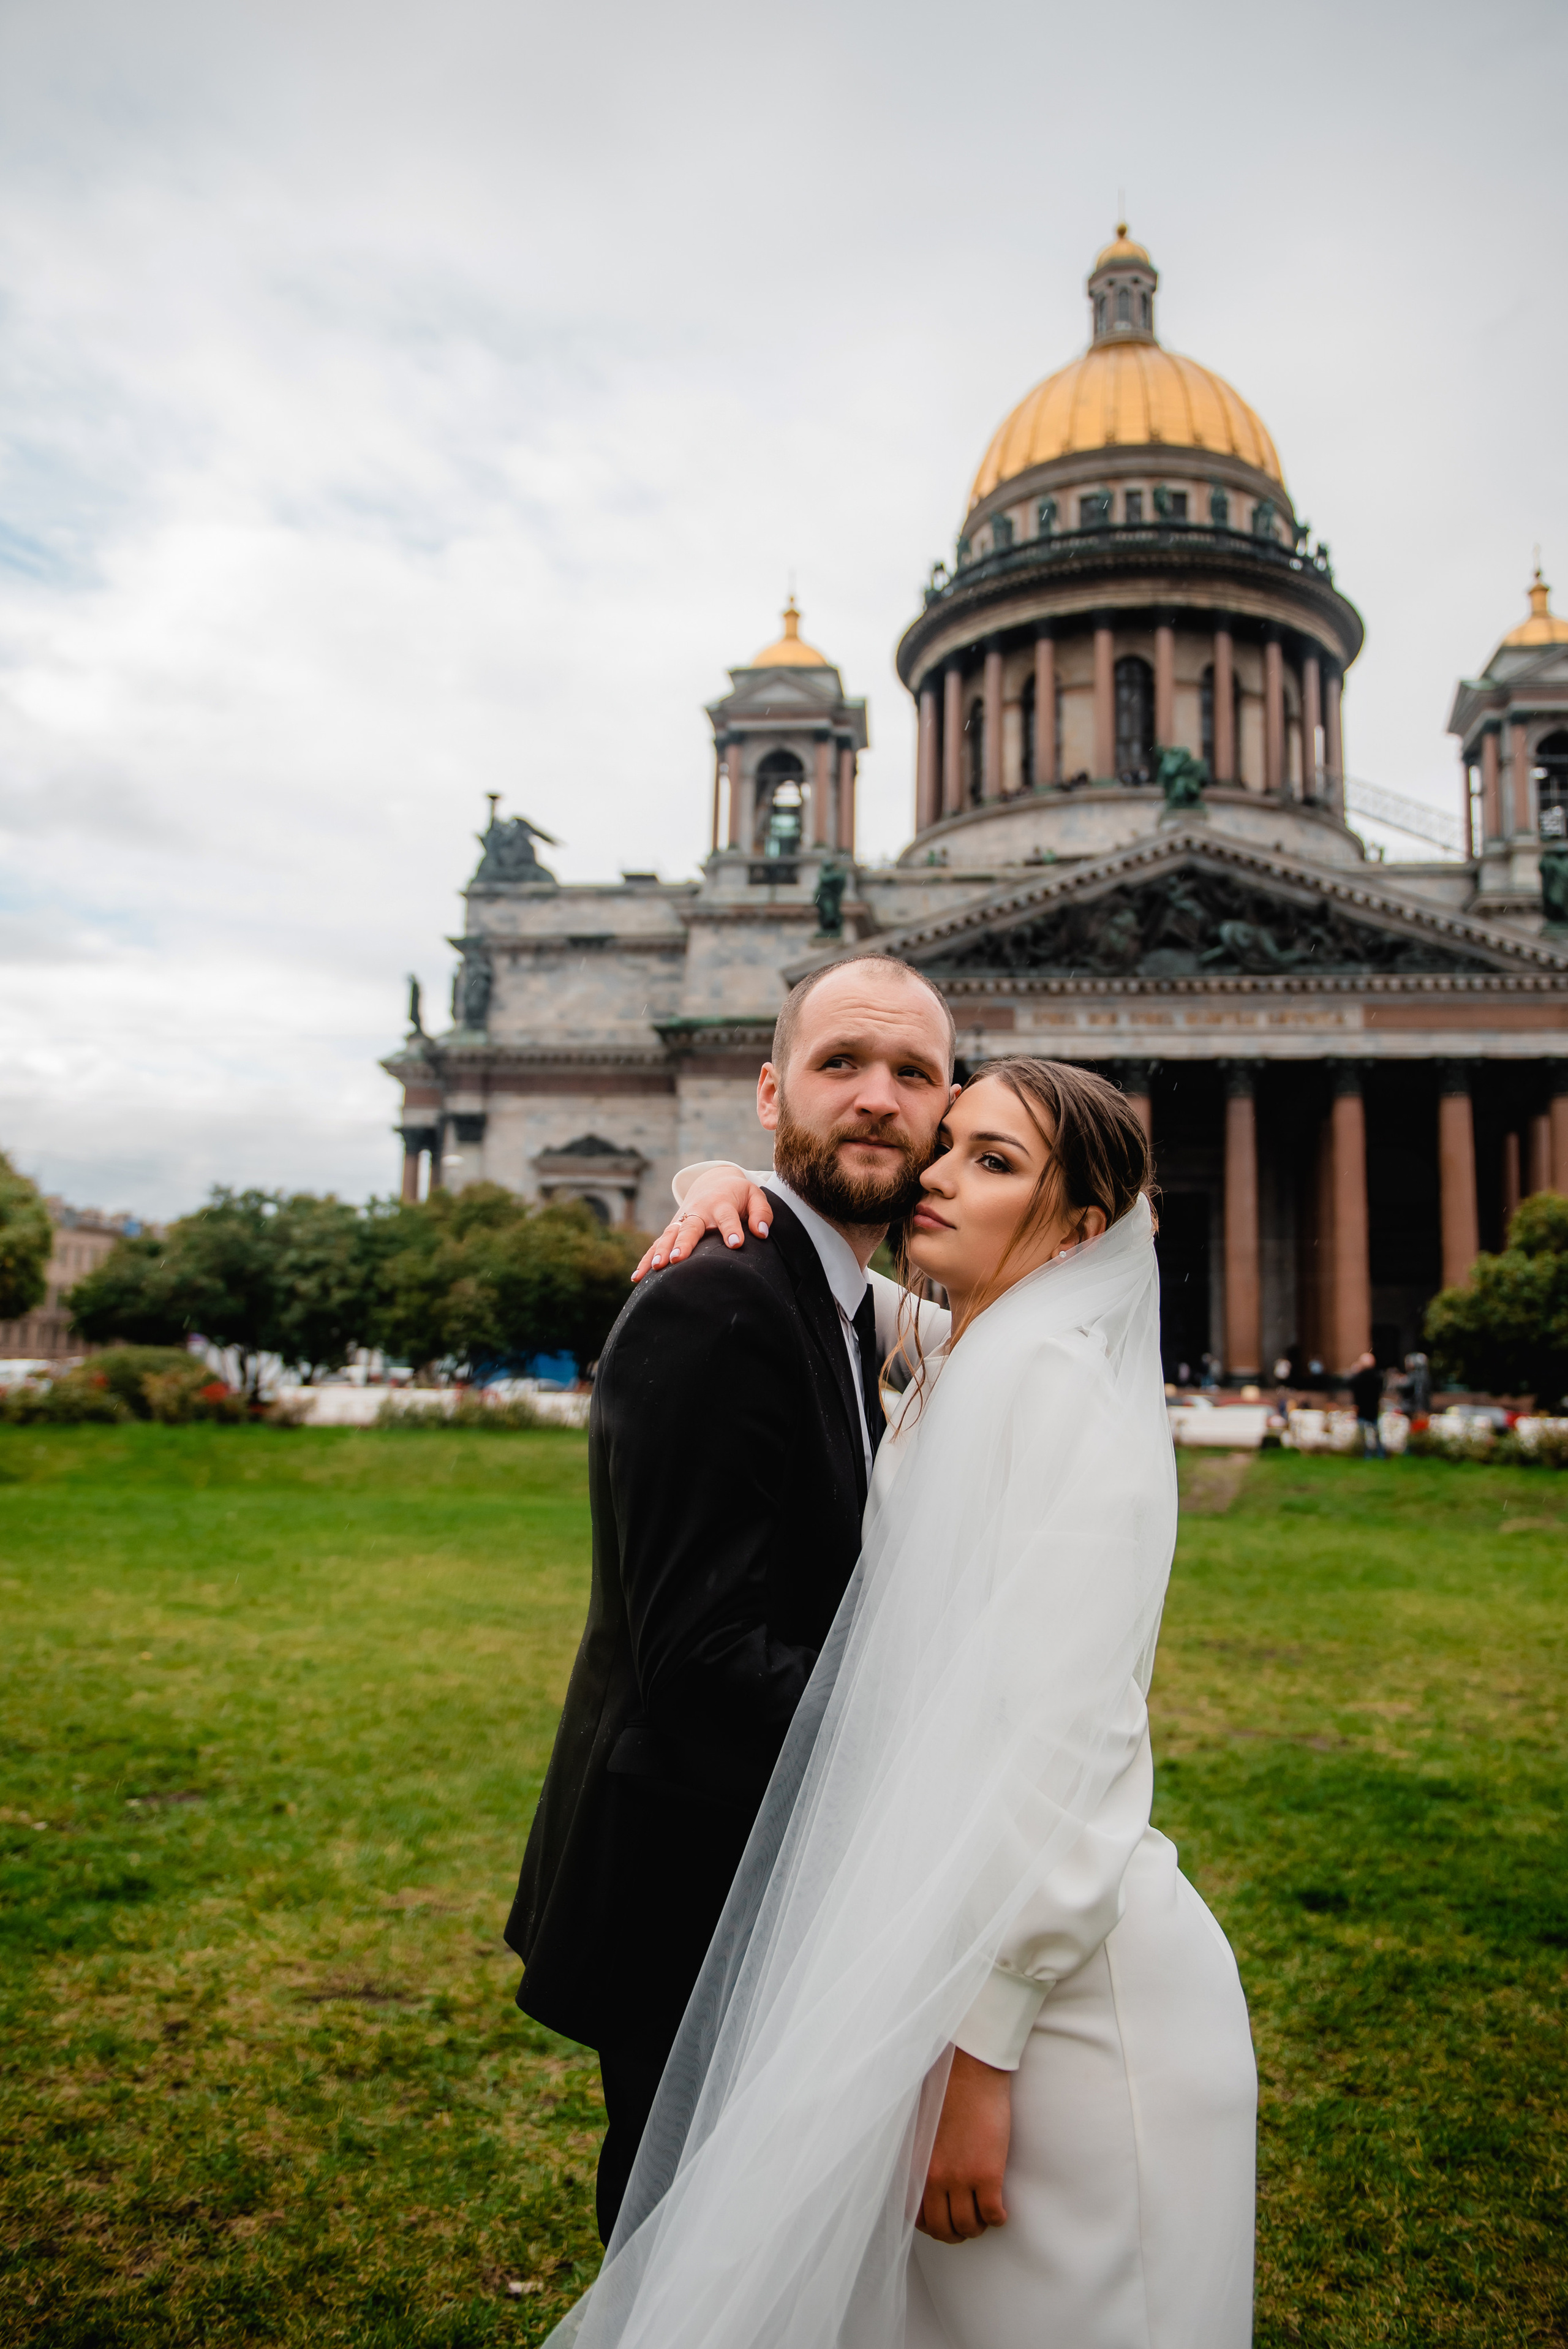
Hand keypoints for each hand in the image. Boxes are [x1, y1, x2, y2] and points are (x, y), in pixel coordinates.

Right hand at [630, 1170, 772, 1280]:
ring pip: (670, 1236)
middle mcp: (699, 1212)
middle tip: (678, 1259)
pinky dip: (646, 1259)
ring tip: (657, 1268)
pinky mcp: (672, 1230)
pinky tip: (637, 1278)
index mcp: (721, 1203)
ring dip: (662, 1251)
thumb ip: (761, 1213)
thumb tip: (761, 1233)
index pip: (727, 1217)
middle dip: (684, 1243)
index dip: (731, 1230)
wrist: (713, 1182)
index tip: (736, 1244)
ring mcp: (682, 1221)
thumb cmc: (738, 1195)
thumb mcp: (754, 1196)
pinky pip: (657, 1244)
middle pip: (690, 1227)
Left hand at [916, 2049, 1010, 2243]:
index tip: (943, 2222)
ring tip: (986, 2217)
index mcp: (916, 2166)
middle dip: (955, 2234)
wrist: (969, 2070)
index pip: (916, 2216)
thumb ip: (921, 2156)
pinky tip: (1001, 2211)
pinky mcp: (988, 2174)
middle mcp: (934, 2178)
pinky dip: (998, 2219)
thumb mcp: (921, 2128)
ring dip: (978, 2228)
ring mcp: (961, 2178)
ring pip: (967, 2226)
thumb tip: (925, 2177)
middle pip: (942, 2228)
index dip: (931, 2226)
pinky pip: (993, 2214)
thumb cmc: (946, 2090)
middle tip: (968, 2226)